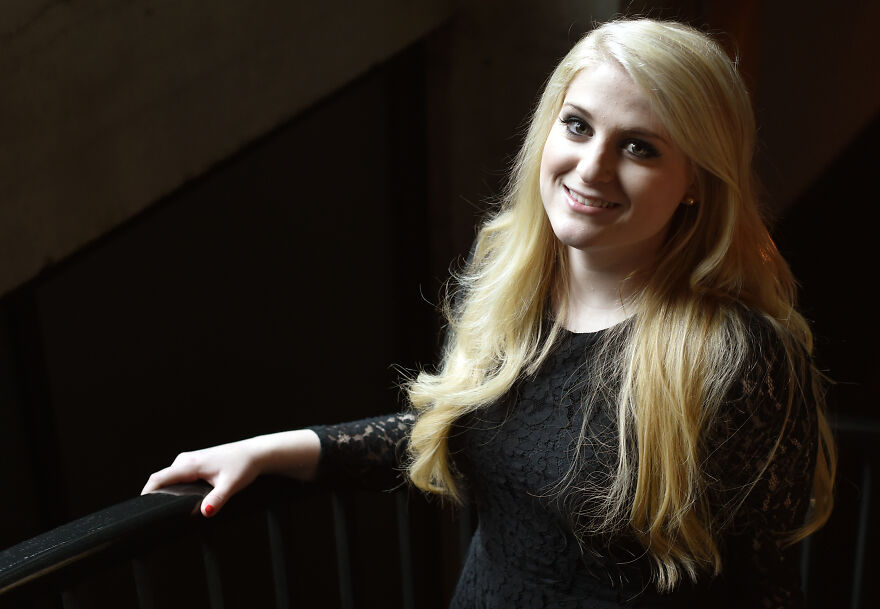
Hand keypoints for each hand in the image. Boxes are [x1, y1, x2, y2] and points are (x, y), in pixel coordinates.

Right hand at [141, 430, 320, 516]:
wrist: (256, 453)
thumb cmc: (244, 467)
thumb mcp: (231, 485)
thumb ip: (217, 500)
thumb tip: (204, 513)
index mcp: (191, 464)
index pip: (160, 478)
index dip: (146, 492)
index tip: (139, 509)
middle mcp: (186, 459)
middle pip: (161, 477)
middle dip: (152, 494)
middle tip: (148, 516)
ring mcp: (190, 459)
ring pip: (169, 476)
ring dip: (163, 490)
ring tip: (160, 509)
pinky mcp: (195, 461)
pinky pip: (177, 474)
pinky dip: (172, 485)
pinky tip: (174, 497)